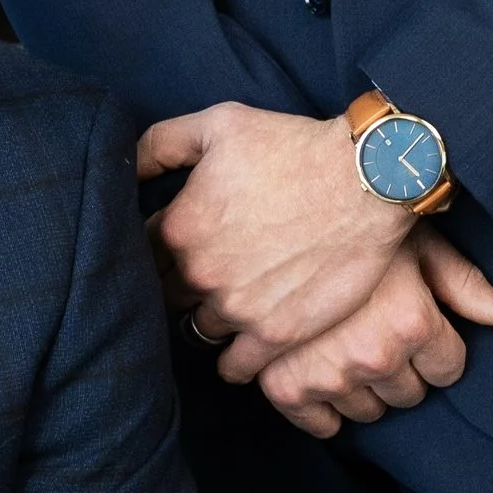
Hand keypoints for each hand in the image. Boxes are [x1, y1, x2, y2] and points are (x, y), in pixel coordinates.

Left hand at [138, 98, 411, 357]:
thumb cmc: (293, 145)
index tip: (175, 247)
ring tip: (224, 309)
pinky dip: (233, 362)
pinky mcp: (275, 334)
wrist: (366, 181)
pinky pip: (235, 367)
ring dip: (206, 321)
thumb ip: (160, 144)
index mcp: (180, 226)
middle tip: (202, 278)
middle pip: (166, 295)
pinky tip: (238, 352)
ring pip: (198, 332)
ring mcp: (236, 308)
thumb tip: (126, 168)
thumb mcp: (217, 124)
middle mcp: (200, 273)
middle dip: (178, 286)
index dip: (157, 249)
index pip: (142, 252)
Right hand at [247, 225, 492, 435]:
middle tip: (376, 331)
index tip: (414, 326)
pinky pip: (318, 424)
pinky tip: (318, 376)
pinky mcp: (285, 387)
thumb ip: (465, 285)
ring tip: (344, 346)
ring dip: (361, 387)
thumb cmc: (357, 221)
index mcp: (412, 323)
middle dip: (398, 369)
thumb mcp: (420, 243)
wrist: (277, 211)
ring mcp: (328, 375)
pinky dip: (319, 409)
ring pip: (366, 411)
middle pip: (408, 395)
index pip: (446, 370)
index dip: (434, 348)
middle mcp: (374, 355)